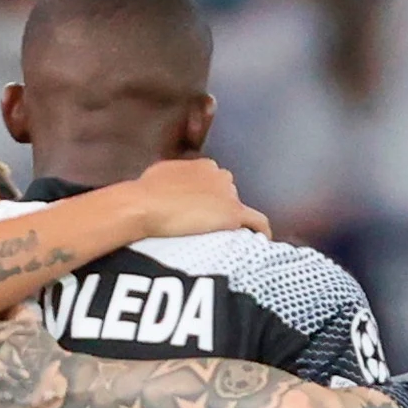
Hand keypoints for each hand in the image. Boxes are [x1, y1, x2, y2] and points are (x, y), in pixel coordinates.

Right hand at [123, 157, 265, 239]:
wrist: (146, 206)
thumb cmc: (145, 193)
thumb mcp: (159, 176)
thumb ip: (174, 178)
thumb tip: (171, 186)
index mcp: (203, 165)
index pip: (215, 182)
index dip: (209, 199)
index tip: (201, 212)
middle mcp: (220, 175)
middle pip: (228, 195)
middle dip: (220, 210)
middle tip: (207, 229)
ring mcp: (228, 194)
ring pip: (239, 209)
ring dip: (233, 222)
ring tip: (225, 239)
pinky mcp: (233, 213)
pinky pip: (257, 222)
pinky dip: (262, 230)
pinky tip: (262, 241)